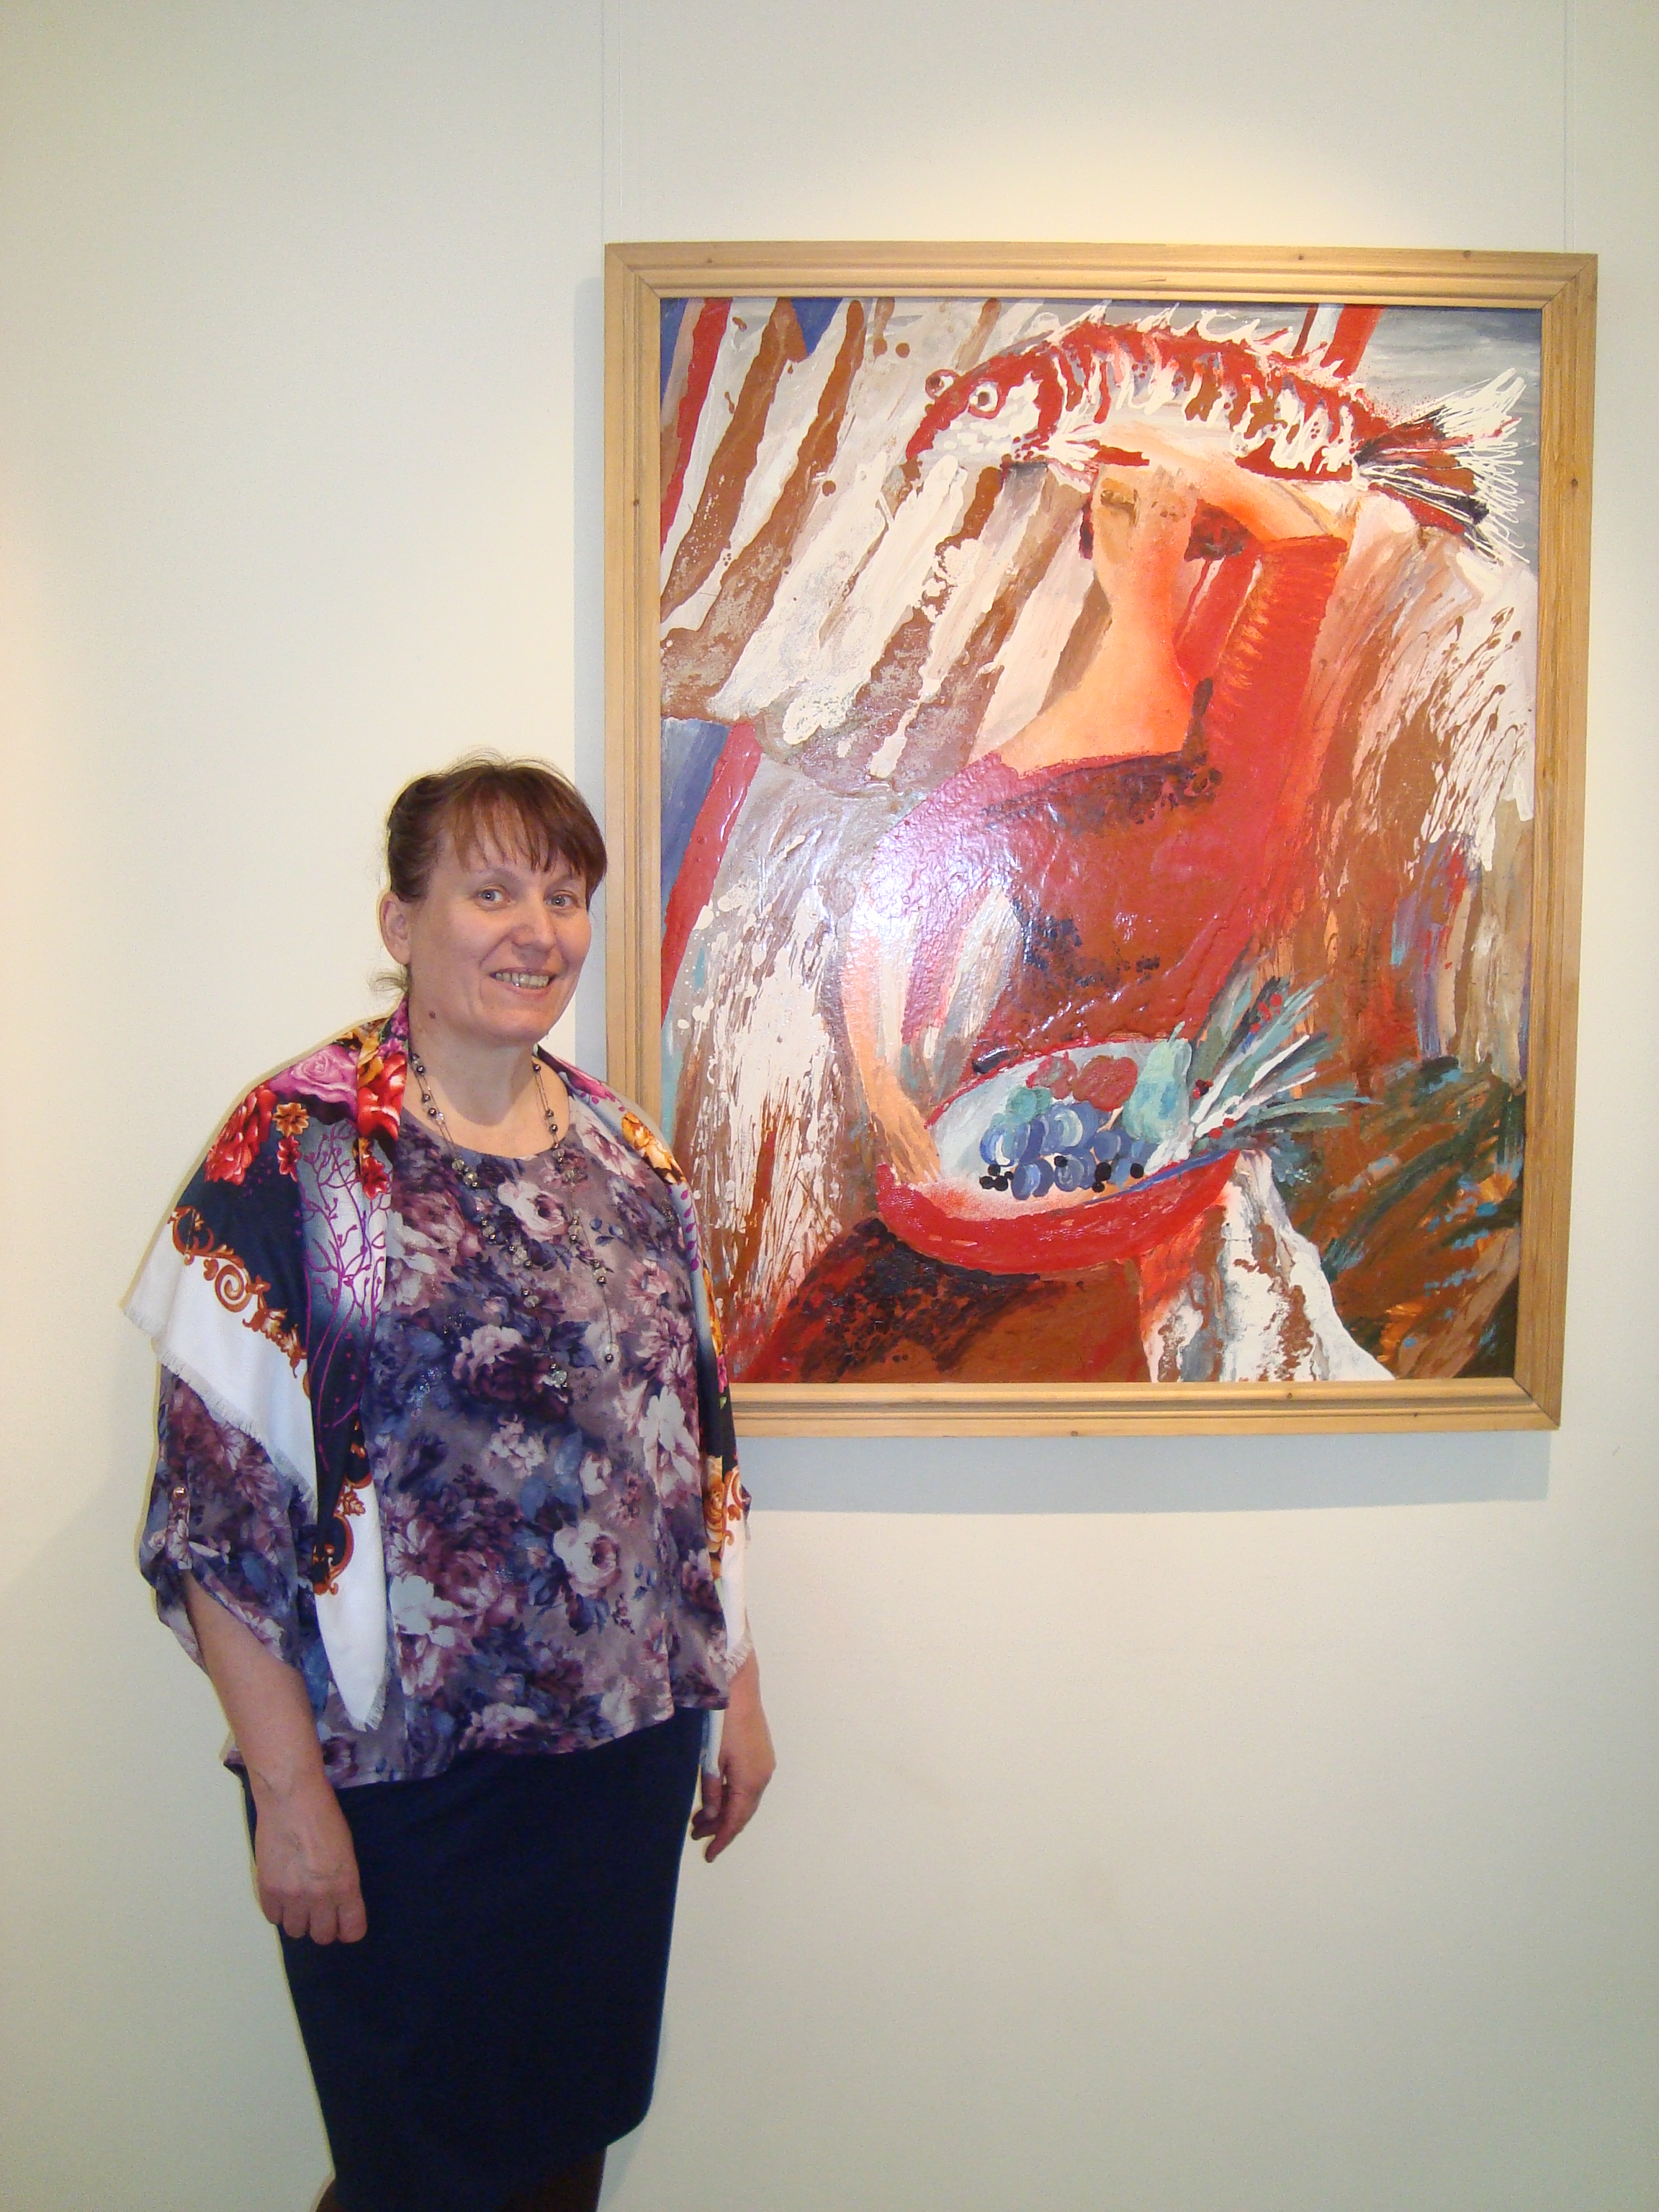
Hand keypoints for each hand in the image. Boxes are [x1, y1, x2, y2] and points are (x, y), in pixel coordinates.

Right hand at [251, 1773, 366, 1943]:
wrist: (291, 1799)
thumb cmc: (325, 1817)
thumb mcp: (346, 1851)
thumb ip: (343, 1882)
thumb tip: (337, 1904)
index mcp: (345, 1885)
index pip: (352, 1930)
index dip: (349, 1929)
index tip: (344, 1923)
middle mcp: (319, 1897)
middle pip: (322, 1936)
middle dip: (323, 1926)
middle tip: (320, 1910)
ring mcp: (290, 1896)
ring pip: (295, 1931)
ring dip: (299, 1919)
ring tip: (299, 1900)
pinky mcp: (267, 1890)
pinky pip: (273, 1918)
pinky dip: (278, 1910)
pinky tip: (282, 1893)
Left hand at [691, 1653, 775, 1862]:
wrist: (738, 1688)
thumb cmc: (720, 1722)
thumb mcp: (710, 1760)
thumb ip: (711, 1790)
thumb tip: (711, 1816)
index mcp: (750, 1782)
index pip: (736, 1821)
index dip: (722, 1840)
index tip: (709, 1856)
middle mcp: (762, 1777)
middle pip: (743, 1813)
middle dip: (720, 1827)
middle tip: (696, 1835)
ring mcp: (765, 1765)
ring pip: (745, 1799)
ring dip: (724, 1810)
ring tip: (700, 1819)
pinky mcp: (762, 1754)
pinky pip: (748, 1786)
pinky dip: (732, 1796)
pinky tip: (717, 1796)